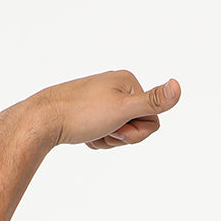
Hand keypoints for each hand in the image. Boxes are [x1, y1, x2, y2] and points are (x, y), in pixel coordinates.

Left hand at [26, 69, 181, 149]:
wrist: (43, 120)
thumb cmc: (81, 114)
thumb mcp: (123, 109)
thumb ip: (153, 102)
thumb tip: (177, 86)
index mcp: (128, 81)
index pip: (153, 120)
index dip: (137, 132)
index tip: (117, 126)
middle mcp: (116, 86)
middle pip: (138, 127)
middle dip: (122, 136)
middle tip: (103, 129)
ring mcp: (103, 99)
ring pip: (122, 132)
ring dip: (109, 139)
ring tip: (92, 131)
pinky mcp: (91, 111)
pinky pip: (107, 133)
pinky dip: (98, 139)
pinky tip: (85, 133)